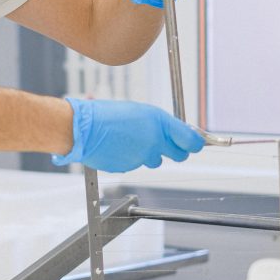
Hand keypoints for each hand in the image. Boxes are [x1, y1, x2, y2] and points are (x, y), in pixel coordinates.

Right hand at [52, 97, 204, 172]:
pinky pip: (136, 163)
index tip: (196, 142)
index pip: (192, 140)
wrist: (82, 128)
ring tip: (131, 139)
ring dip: (149, 153)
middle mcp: (155, 142)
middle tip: (167, 143)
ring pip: (154, 160)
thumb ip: (160, 124)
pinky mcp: (129, 167)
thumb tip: (175, 132)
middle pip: (179, 155)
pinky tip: (118, 146)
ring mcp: (142, 157)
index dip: (196, 142)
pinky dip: (131, 157)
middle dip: (176, 150)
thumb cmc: (108, 115)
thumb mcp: (140, 111)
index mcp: (159, 123)